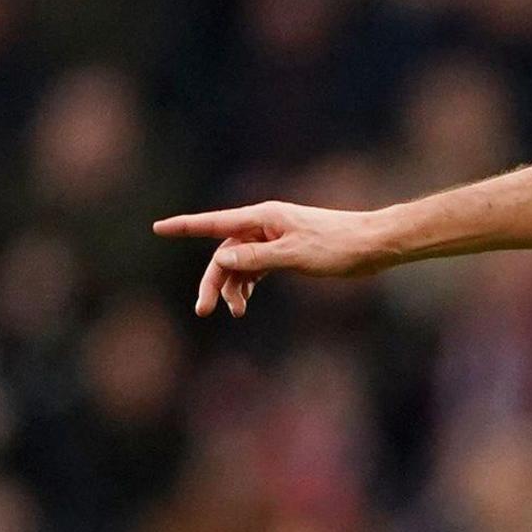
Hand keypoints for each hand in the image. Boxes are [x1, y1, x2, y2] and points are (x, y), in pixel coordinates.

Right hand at [151, 201, 395, 316]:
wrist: (373, 245)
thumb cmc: (337, 246)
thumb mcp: (295, 255)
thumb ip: (257, 258)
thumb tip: (221, 257)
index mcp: (263, 218)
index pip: (215, 223)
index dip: (185, 227)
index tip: (158, 228)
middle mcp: (265, 224)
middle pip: (225, 251)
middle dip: (214, 280)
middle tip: (203, 310)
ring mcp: (275, 238)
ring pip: (241, 262)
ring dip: (234, 287)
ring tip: (236, 313)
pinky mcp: (286, 251)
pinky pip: (257, 267)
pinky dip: (250, 284)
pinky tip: (246, 303)